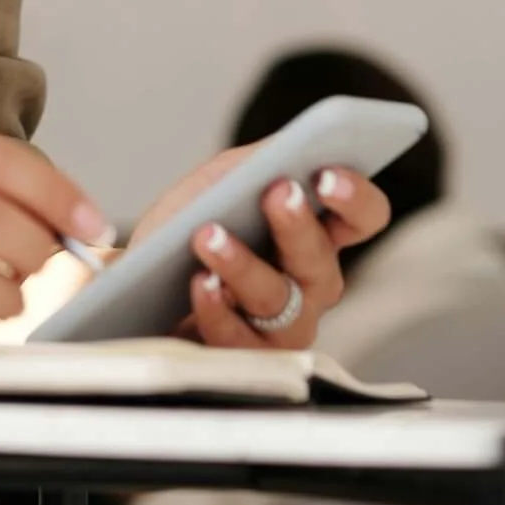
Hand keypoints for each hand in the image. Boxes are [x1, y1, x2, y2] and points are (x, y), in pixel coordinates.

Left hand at [124, 145, 389, 353]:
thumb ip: (257, 162)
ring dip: (243, 265)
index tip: (327, 173)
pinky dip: (215, 307)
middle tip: (277, 193)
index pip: (363, 217)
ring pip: (277, 300)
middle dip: (297, 226)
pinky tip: (199, 282)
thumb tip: (288, 146)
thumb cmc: (191, 228)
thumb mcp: (222, 182)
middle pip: (320, 261)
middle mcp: (312, 284)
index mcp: (318, 234)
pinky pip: (237, 339)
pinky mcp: (245, 357)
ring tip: (209, 236)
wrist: (141, 284)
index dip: (355, 197)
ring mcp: (283, 327)